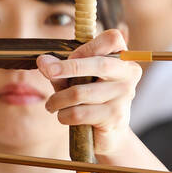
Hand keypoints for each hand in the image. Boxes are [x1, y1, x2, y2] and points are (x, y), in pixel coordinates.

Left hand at [37, 28, 142, 157]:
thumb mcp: (76, 80)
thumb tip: (43, 61)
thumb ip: (61, 70)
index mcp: (122, 59)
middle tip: (47, 71)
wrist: (110, 134)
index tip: (70, 56)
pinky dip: (64, 115)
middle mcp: (128, 75)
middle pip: (100, 64)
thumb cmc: (92, 100)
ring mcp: (124, 96)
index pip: (113, 39)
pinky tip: (63, 116)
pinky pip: (80, 112)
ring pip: (81, 92)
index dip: (89, 46)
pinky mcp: (115, 116)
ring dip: (58, 99)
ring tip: (51, 104)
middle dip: (68, 67)